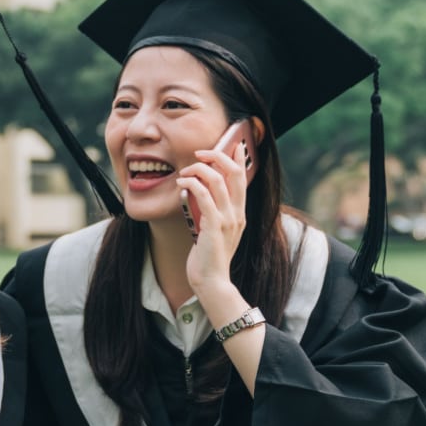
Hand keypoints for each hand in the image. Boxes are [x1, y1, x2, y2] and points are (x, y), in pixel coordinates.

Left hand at [178, 135, 252, 293]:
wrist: (211, 281)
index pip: (243, 178)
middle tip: (200, 152)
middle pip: (235, 173)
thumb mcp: (215, 230)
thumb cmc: (209, 257)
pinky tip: (182, 184)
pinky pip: (204, 196)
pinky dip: (192, 184)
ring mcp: (228, 219)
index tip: (233, 144)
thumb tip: (198, 191)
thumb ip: (212, 212)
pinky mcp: (214, 226)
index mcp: (240, 213)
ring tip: (185, 172)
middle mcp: (237, 213)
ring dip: (198, 170)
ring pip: (217, 180)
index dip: (239, 158)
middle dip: (218, 155)